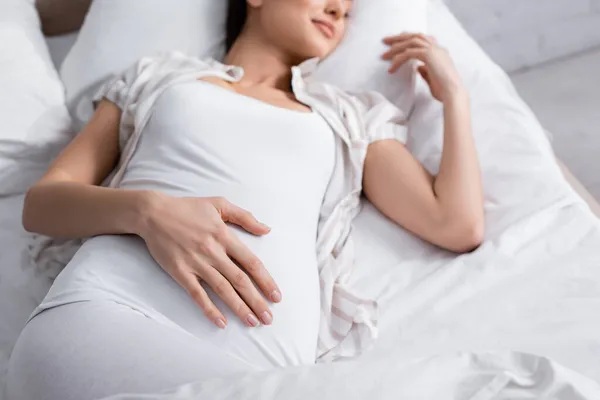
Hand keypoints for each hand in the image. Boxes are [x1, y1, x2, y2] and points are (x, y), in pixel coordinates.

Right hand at [138, 192, 281, 328]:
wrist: (153, 213)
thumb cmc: (187, 208)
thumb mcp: (219, 204)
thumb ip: (245, 217)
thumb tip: (267, 230)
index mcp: (224, 236)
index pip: (251, 263)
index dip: (266, 281)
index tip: (277, 296)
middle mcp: (213, 252)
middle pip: (240, 281)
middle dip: (257, 301)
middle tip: (269, 319)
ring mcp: (196, 263)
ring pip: (223, 290)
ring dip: (239, 308)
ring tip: (252, 322)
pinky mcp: (180, 272)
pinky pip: (197, 294)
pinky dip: (209, 309)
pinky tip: (221, 322)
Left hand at [382, 33, 465, 102]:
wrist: (452, 93)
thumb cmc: (444, 91)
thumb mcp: (432, 79)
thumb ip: (425, 71)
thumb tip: (417, 67)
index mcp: (440, 53)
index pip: (423, 39)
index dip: (409, 38)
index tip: (398, 40)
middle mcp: (437, 48)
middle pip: (415, 36)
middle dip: (399, 38)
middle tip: (386, 41)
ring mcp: (434, 50)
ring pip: (411, 41)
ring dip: (396, 47)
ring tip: (384, 55)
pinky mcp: (428, 55)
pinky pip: (409, 53)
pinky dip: (398, 59)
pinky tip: (391, 68)